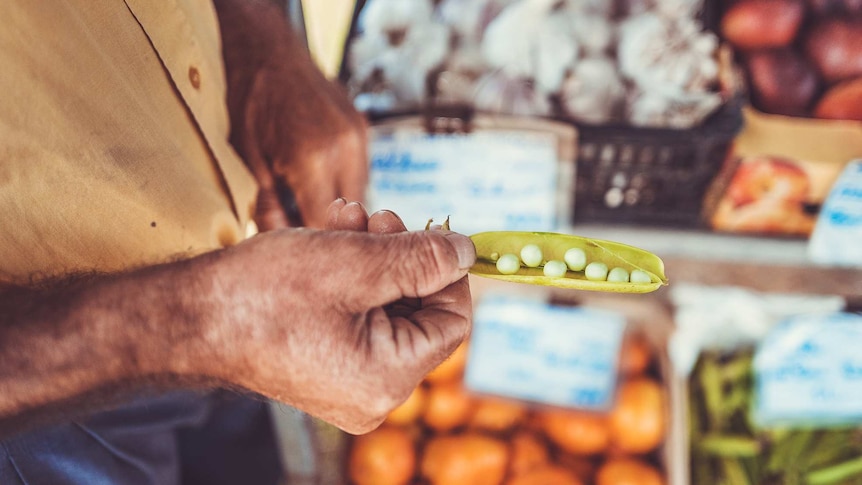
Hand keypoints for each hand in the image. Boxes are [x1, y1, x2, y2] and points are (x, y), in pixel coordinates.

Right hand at [197, 200, 474, 433]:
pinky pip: (357, 317)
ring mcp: (346, 382)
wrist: (186, 316)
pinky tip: (333, 236)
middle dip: (402, 254)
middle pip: (417, 311)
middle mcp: (371, 393)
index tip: (433, 232)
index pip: (451, 322)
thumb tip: (467, 252)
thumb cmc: (263, 294)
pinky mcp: (324, 365)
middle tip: (379, 215)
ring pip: (386, 306)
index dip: (448, 272)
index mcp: (387, 378)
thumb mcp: (356, 263)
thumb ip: (422, 259)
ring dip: (374, 254)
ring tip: (348, 217)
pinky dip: (352, 275)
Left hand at [216, 0, 368, 230]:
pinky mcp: (363, 131)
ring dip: (341, 210)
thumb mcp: (249, 159)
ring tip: (311, 210)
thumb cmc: (249, 103)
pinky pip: (360, 174)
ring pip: (360, 197)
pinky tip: (322, 187)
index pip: (323, 226)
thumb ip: (269, 204)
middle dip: (329, 231)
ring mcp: (359, 138)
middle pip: (350, 217)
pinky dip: (343, 187)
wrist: (268, 53)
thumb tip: (280, 239)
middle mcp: (345, 150)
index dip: (311, 247)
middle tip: (306, 241)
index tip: (300, 257)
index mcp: (312, 160)